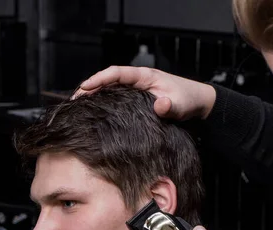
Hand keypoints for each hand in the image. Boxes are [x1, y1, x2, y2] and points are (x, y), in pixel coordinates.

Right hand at [73, 66, 216, 120]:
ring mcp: (137, 90)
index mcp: (145, 76)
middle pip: (109, 80)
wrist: (198, 103)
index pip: (117, 73)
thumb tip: (159, 105)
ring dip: (95, 96)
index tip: (85, 87)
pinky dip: (104, 103)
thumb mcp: (181, 104)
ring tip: (78, 107)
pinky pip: (117, 98)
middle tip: (74, 100)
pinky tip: (95, 113)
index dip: (100, 78)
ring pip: (111, 89)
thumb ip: (170, 106)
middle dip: (90, 88)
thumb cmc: (189, 100)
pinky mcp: (137, 100)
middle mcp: (138, 80)